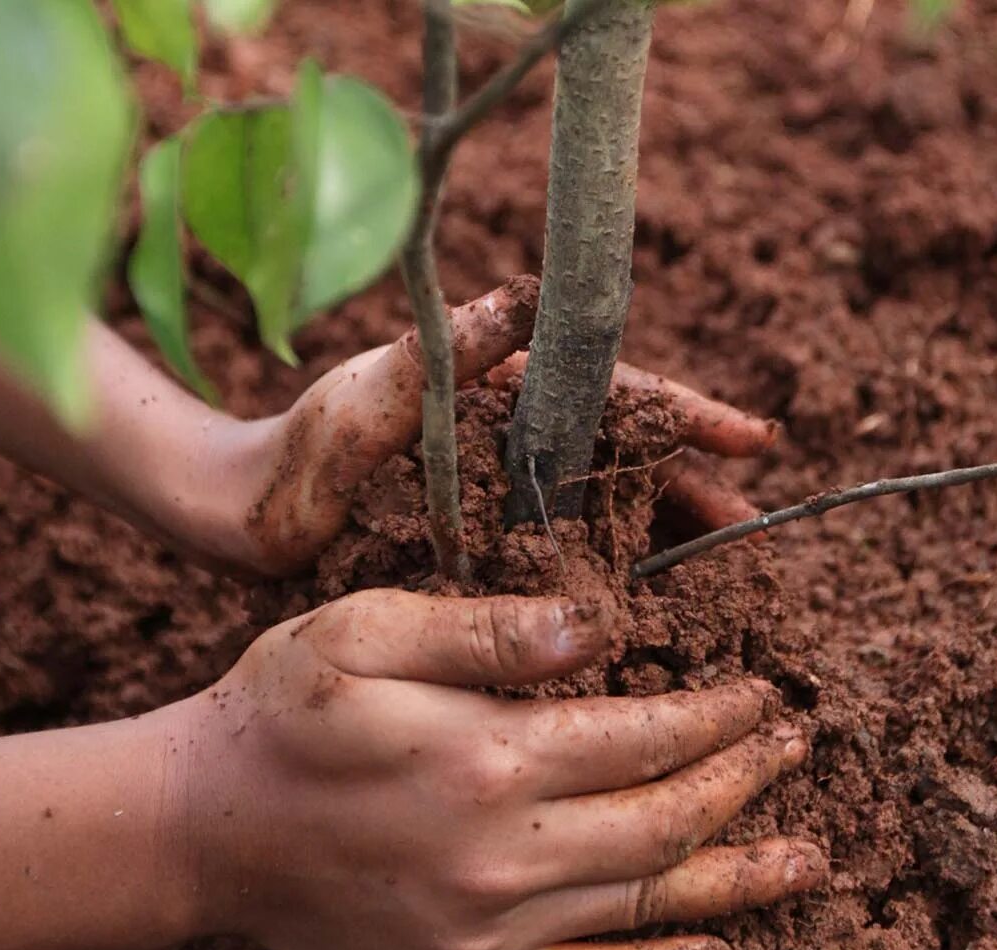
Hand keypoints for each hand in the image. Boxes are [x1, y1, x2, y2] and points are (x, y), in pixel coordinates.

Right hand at [173, 591, 821, 949]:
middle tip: (800, 751)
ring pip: (645, 903)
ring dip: (737, 878)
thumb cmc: (285, 710)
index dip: (717, 714)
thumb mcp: (370, 632)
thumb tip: (603, 625)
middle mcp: (500, 855)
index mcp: (486, 757)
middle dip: (745, 782)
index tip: (762, 694)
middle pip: (665, 820)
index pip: (645, 734)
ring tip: (809, 860)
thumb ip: (490, 630)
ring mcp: (485, 932)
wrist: (202, 828)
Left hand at [218, 277, 776, 575]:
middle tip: (751, 523)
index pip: (614, 391)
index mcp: (504, 388)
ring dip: (663, 534)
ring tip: (721, 572)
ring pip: (605, 507)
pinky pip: (566, 554)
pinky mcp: (488, 545)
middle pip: (625, 455)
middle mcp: (516, 437)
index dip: (687, 415)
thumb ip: (449, 350)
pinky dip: (611, 573)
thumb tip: (531, 294)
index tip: (751, 440)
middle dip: (693, 484)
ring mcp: (505, 493)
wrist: (245, 520)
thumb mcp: (371, 392)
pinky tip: (647, 607)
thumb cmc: (299, 449)